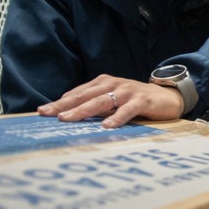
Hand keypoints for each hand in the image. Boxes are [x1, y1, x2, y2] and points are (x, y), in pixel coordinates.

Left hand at [37, 74, 184, 128]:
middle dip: (65, 105)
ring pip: (101, 101)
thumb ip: (94, 103)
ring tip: (68, 119)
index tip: (41, 112)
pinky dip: (116, 118)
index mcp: (103, 83)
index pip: (77, 93)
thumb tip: (67, 112)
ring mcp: (127, 91)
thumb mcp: (113, 99)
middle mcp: (113, 84)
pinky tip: (106, 126)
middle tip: (47, 114)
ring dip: (83, 110)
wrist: (167, 96)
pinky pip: (127, 110)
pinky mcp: (142, 100)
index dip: (60, 102)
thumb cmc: (135, 100)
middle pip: (85, 96)